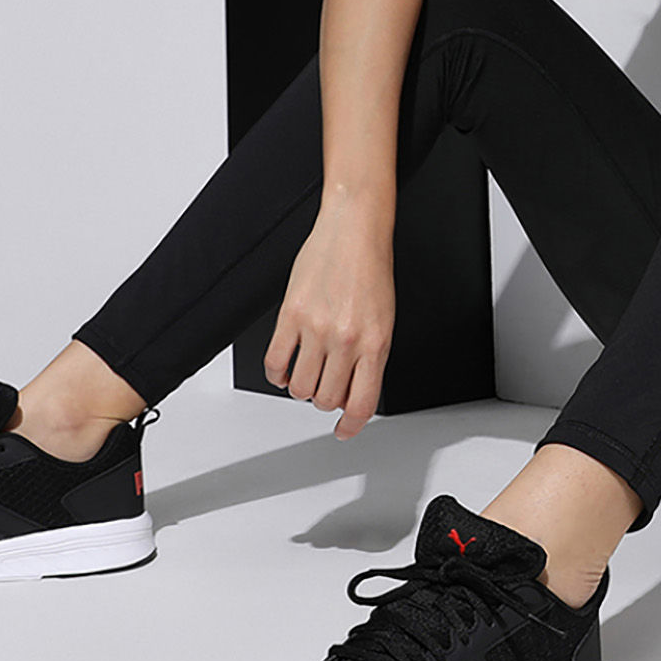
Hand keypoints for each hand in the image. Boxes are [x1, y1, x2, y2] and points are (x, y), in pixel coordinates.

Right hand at [264, 207, 395, 438]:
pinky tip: (283, 368)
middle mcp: (347, 340)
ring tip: (306, 374)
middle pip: (327, 399)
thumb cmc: (372, 270)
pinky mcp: (291, 315)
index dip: (350, 426)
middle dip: (325, 400)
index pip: (361, 404)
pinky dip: (277, 374)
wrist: (354, 229)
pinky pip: (275, 362)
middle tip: (326, 387)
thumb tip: (355, 391)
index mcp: (376, 344)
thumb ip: (372, 357)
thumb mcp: (386, 320)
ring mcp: (317, 329)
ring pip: (300, 387)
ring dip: (301, 388)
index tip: (343, 430)